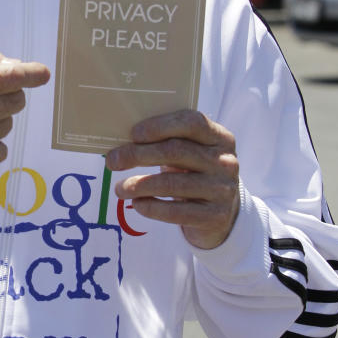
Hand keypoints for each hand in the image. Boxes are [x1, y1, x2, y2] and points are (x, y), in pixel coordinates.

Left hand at [104, 109, 239, 249]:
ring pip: (173, 184)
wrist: (221, 213)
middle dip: (139, 155)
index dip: (160, 126)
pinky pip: (176, 212)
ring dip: (139, 185)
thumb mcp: (190, 153)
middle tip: (113, 161)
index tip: (133, 134)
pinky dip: (151, 207)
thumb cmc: (194, 173)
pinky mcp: (215, 216)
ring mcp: (222, 189)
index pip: (191, 122)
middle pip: (176, 151)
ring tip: (120, 189)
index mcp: (219, 137)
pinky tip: (137, 204)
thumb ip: (168, 142)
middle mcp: (225, 161)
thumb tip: (123, 142)